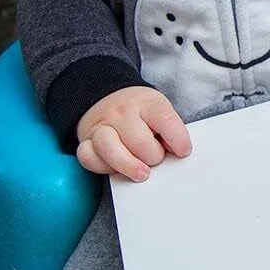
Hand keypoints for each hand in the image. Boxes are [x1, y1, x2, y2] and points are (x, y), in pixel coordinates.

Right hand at [76, 86, 191, 181]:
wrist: (108, 96)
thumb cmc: (141, 111)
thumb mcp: (160, 110)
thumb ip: (170, 130)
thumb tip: (177, 154)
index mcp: (148, 104)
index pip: (165, 121)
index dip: (178, 140)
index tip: (184, 152)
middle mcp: (123, 113)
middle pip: (140, 142)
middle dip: (152, 156)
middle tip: (156, 158)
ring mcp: (102, 126)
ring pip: (111, 149)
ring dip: (129, 166)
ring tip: (142, 173)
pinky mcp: (86, 140)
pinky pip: (88, 157)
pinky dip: (101, 166)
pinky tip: (115, 168)